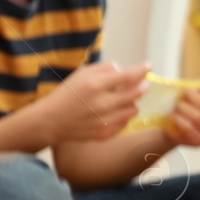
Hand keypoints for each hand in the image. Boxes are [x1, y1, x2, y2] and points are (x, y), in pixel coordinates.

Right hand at [27, 61, 147, 144]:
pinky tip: (112, 111)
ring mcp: (104, 120)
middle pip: (136, 93)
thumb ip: (105, 69)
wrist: (51, 121)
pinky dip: (123, 115)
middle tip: (144, 83)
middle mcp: (101, 104)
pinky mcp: (105, 133)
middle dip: (143, 86)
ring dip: (132, 102)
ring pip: (134, 109)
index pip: (128, 76)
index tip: (148, 66)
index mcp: (95, 86)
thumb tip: (124, 70)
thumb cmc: (68, 94)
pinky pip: (125, 122)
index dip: (142, 70)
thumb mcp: (82, 74)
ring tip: (121, 99)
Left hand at [168, 72, 199, 146]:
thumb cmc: (189, 101)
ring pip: (197, 117)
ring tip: (177, 106)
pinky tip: (176, 116)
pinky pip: (189, 128)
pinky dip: (180, 119)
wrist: (171, 121)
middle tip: (183, 95)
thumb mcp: (198, 87)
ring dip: (182, 108)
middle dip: (192, 98)